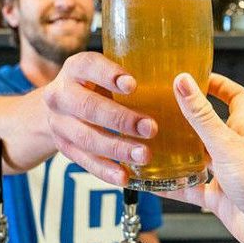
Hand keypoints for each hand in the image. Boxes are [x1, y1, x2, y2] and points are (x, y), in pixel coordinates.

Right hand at [42, 52, 156, 185]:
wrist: (61, 106)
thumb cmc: (97, 86)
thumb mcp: (107, 72)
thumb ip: (134, 74)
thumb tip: (184, 80)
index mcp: (76, 68)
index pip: (89, 66)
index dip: (109, 75)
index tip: (133, 84)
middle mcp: (61, 94)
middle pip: (89, 107)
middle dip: (121, 119)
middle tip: (151, 127)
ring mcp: (59, 123)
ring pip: (87, 138)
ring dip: (117, 148)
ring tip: (144, 154)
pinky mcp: (64, 147)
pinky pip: (84, 161)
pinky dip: (106, 170)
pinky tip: (125, 176)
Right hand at [160, 73, 243, 242]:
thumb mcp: (226, 143)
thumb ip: (201, 115)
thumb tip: (184, 81)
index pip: (236, 98)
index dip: (219, 85)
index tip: (199, 77)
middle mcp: (236, 150)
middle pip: (211, 127)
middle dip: (189, 119)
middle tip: (166, 110)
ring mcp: (227, 174)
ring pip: (198, 159)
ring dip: (178, 153)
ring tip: (154, 143)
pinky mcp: (219, 199)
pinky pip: (191, 189)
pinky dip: (174, 186)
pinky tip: (156, 183)